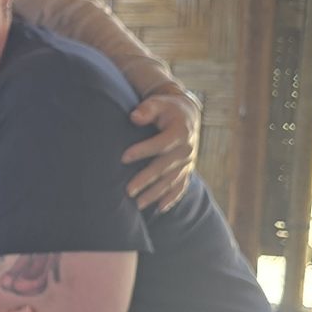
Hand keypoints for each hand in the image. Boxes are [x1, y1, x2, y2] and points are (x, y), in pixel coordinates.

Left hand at [124, 91, 199, 211]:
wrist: (187, 115)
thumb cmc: (167, 108)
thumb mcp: (159, 103)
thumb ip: (147, 109)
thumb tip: (134, 117)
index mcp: (180, 132)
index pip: (160, 144)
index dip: (142, 150)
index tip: (123, 158)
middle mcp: (187, 150)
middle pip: (164, 167)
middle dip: (146, 180)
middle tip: (128, 191)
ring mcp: (188, 162)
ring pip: (171, 181)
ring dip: (155, 194)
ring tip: (138, 205)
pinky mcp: (187, 170)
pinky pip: (181, 186)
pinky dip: (172, 198)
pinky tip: (160, 209)